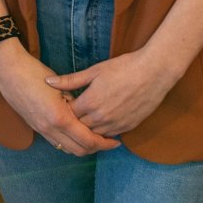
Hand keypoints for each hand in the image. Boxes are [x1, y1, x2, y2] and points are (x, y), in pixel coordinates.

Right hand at [0, 43, 117, 156]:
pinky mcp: (36, 128)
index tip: (115, 140)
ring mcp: (41, 130)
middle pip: (79, 150)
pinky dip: (70, 142)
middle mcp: (50, 129)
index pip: (88, 140)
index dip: (104, 143)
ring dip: (82, 147)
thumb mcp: (60, 86)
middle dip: (96, 149)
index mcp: (60, 118)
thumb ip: (74, 102)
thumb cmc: (35, 73)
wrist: (8, 72)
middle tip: (108, 141)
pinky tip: (76, 133)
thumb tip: (87, 112)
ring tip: (94, 138)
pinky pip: (57, 142)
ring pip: (67, 149)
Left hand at [48, 48, 180, 138]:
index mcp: (90, 102)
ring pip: (94, 134)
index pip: (68, 114)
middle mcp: (101, 118)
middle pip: (79, 127)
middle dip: (74, 120)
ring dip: (89, 128)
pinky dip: (104, 130)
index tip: (64, 103)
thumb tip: (48, 81)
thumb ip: (71, 80)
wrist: (154, 73)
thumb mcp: (95, 71)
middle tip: (74, 111)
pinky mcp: (127, 127)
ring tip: (87, 116)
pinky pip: (110, 135)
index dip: (65, 109)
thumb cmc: (124, 67)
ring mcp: (115, 124)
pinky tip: (103, 121)